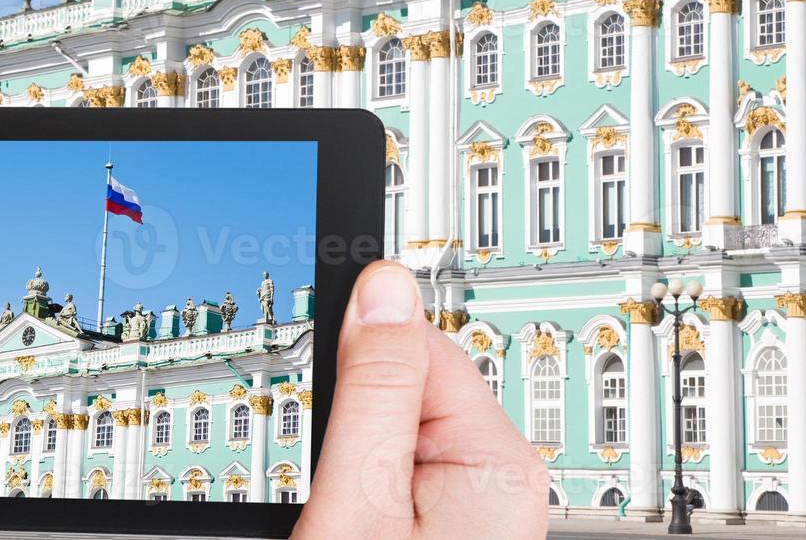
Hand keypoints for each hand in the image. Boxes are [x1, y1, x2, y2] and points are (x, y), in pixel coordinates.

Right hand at [292, 262, 546, 539]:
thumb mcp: (360, 498)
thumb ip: (373, 392)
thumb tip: (383, 287)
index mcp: (495, 459)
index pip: (418, 344)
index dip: (354, 354)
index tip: (307, 366)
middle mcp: (498, 477)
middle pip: (405, 387)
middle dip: (351, 416)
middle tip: (316, 475)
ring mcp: (476, 504)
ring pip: (395, 430)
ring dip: (352, 454)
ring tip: (326, 511)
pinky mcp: (450, 522)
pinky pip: (397, 470)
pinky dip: (360, 484)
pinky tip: (342, 520)